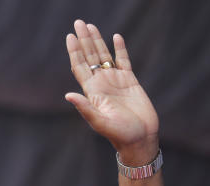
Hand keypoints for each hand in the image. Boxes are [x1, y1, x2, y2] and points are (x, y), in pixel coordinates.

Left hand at [65, 21, 158, 162]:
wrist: (140, 139)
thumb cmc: (120, 134)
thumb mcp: (99, 122)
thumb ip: (85, 108)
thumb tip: (68, 95)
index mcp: (92, 92)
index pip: (80, 67)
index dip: (74, 52)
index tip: (69, 36)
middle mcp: (102, 84)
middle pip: (90, 57)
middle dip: (83, 40)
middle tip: (78, 22)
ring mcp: (115, 81)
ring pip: (104, 56)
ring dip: (97, 41)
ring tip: (91, 25)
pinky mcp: (130, 81)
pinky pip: (124, 60)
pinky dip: (120, 49)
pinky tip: (115, 37)